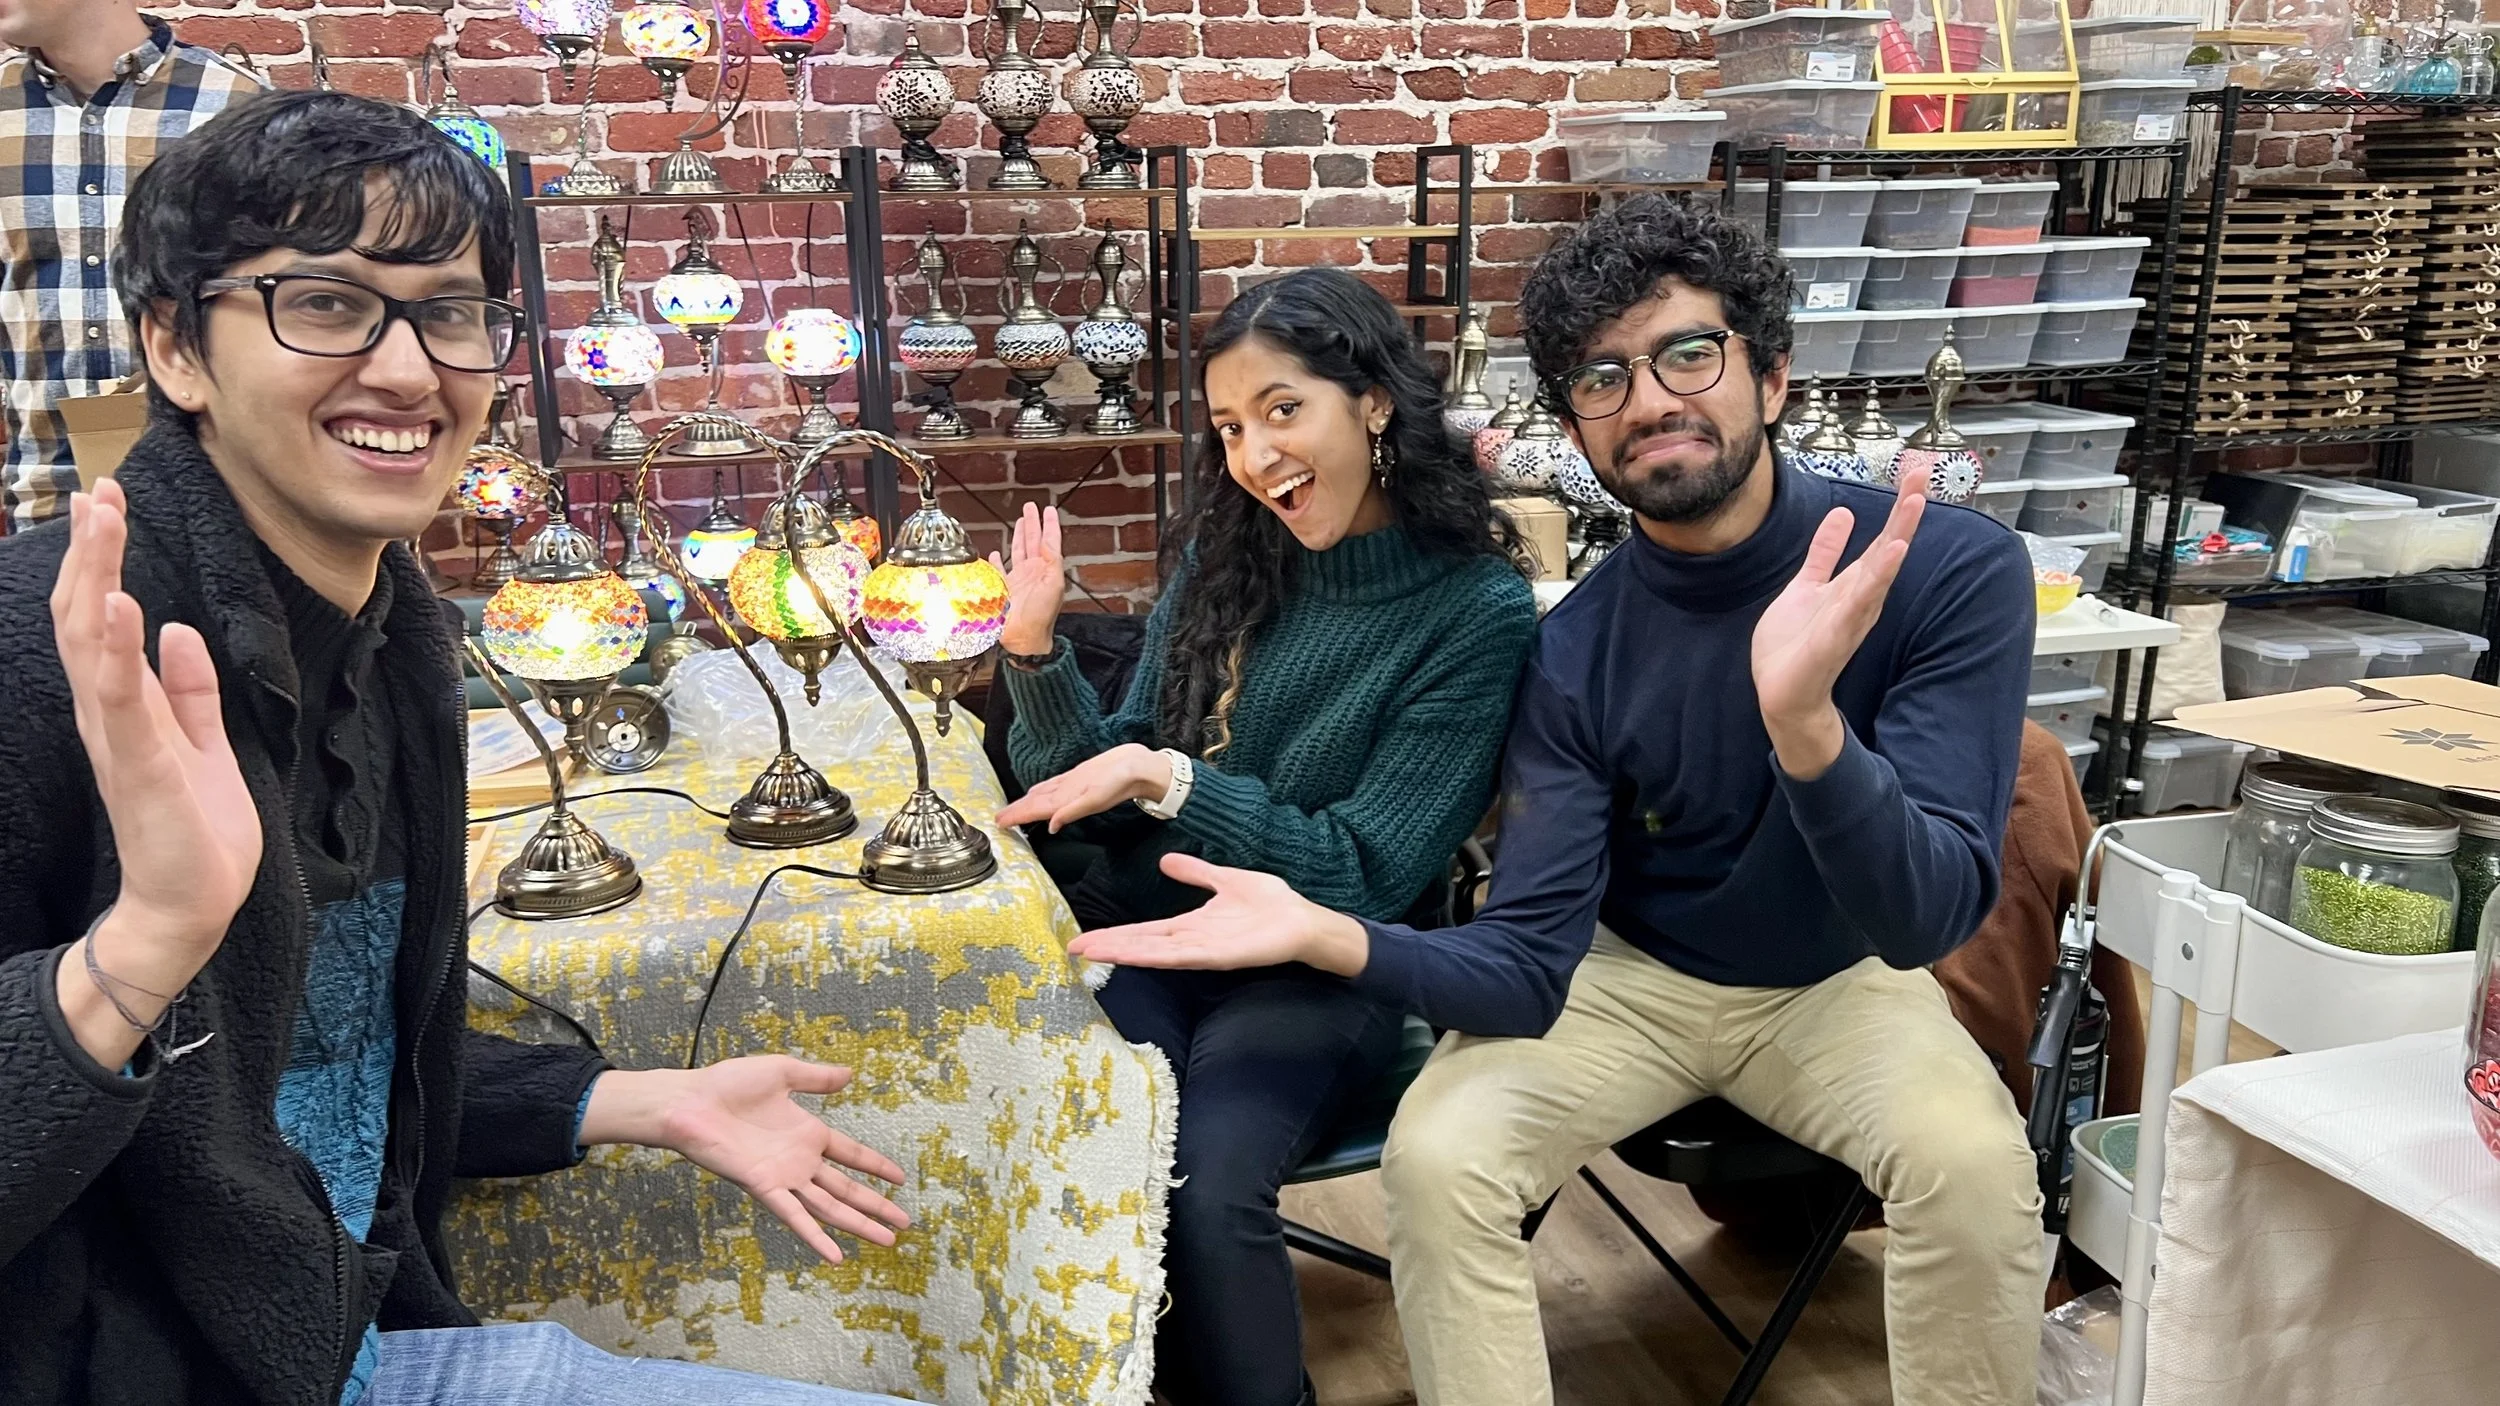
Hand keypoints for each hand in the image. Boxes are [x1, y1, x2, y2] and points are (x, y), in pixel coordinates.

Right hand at [50, 483, 261, 1065]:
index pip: (102, 620)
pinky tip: (126, 607)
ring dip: (99, 578)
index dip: (102, 562)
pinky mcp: (141, 766)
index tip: (108, 505)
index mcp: (123, 707)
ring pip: (94, 643)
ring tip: (102, 522)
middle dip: (92, 553)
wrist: (193, 903)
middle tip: (96, 493)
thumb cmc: (196, 829)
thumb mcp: (201, 743)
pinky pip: (123, 700)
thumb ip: (189, 690)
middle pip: (87, 618)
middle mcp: (108, 715)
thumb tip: (176, 630)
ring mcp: (119, 738)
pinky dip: (121, 651)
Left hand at [582, 1058, 910, 1268]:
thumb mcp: (781, 1072)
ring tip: (887, 1239)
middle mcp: (799, 1161)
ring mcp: (784, 1178)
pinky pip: (795, 1217)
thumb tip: (850, 1074)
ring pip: (830, 1207)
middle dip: (876, 1206)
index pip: (851, 1154)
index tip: (900, 1178)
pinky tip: (836, 1256)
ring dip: (858, 1224)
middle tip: (904, 1222)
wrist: (689, 1103)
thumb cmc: (727, 1085)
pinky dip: (816, 1236)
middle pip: (847, 1189)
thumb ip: (816, 1077)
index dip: (876, 1166)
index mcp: (807, 1134)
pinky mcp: (765, 1188)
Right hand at [993, 501, 1064, 657]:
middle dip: (1033, 523)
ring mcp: (1018, 579)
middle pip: (1033, 541)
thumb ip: (1052, 560)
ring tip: (1020, 521)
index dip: (1050, 525)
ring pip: (1019, 550)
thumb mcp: (1054, 584)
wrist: (1023, 638)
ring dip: (1020, 535)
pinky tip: (995, 553)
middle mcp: (1033, 572)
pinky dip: (997, 561)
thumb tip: (1048, 541)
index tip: (1049, 510)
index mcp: (1047, 570)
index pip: (1050, 541)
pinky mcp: (1003, 588)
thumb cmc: (1041, 615)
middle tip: (1031, 507)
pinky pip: (999, 570)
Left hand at [996, 743, 1170, 832]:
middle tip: (998, 820)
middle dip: (1018, 813)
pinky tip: (1036, 792)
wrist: (1142, 767)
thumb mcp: (1097, 796)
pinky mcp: (1080, 777)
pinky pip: (1054, 786)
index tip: (999, 824)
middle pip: (1036, 806)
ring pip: (1043, 797)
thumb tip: (1051, 826)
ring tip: (1012, 812)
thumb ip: (1073, 811)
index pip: (1036, 811)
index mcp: (1069, 801)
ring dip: (1027, 805)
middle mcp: (1068, 796)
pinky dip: (1042, 791)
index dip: (1018, 817)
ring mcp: (1073, 787)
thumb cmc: (1123, 780)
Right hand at [1065, 853, 1370, 978]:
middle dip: (1108, 946)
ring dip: (1122, 952)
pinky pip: (1182, 955)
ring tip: (1090, 951)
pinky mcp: (1219, 956)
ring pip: (1154, 952)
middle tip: (1072, 948)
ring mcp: (1203, 951)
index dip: (1115, 933)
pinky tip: (1134, 954)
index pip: (1145, 931)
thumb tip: (1167, 860)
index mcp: (1192, 926)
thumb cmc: (1271, 904)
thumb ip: (1196, 873)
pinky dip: (1155, 955)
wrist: (1303, 921)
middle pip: (1141, 944)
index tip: (1085, 936)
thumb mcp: (1226, 880)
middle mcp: (1191, 942)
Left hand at [1750, 464, 1925, 779]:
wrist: (1782, 693)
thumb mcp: (1807, 587)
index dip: (1897, 506)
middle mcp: (1859, 599)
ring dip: (1896, 539)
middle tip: (1921, 474)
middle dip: (1904, 513)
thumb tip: (1842, 515)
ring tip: (1913, 506)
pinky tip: (1888, 557)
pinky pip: (1856, 605)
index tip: (1912, 470)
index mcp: (1854, 585)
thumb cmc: (1796, 645)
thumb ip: (1824, 553)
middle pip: (1887, 549)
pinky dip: (1873, 581)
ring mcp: (1850, 618)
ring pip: (1878, 573)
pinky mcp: (1834, 637)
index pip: (1881, 539)